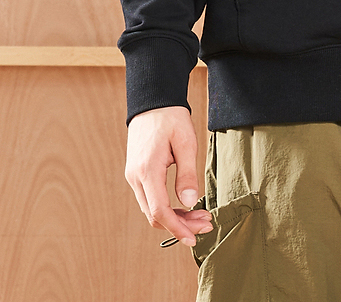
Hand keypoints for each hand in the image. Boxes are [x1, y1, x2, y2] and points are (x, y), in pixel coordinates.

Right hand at [125, 105, 213, 246]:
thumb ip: (187, 173)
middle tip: (206, 224)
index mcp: (147, 170)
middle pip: (155, 215)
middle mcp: (136, 177)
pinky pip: (150, 199)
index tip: (193, 238)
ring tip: (200, 216)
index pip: (159, 211)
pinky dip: (166, 207)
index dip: (176, 229)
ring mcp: (134, 176)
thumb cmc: (171, 118)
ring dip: (174, 218)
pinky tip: (184, 206)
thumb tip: (190, 202)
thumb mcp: (186, 142)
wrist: (152, 101)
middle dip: (180, 225)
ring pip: (151, 209)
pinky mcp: (137, 173)